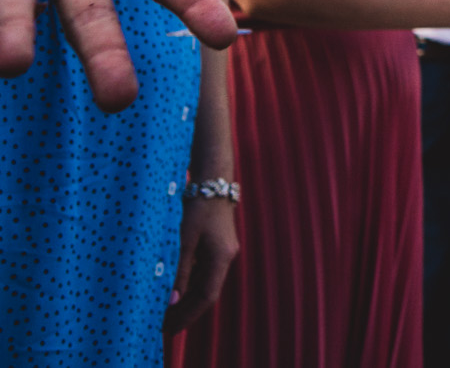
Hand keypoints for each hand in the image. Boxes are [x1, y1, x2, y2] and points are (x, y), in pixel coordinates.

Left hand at [163, 193, 238, 332]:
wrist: (213, 179)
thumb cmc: (197, 206)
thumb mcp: (184, 239)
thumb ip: (180, 270)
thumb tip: (171, 300)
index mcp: (221, 258)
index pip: (206, 297)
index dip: (188, 316)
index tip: (170, 329)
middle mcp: (226, 257)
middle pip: (207, 293)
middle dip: (187, 312)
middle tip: (164, 327)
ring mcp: (223, 250)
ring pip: (206, 283)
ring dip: (187, 300)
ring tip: (166, 313)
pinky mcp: (218, 244)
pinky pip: (205, 272)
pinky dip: (190, 285)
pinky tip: (176, 290)